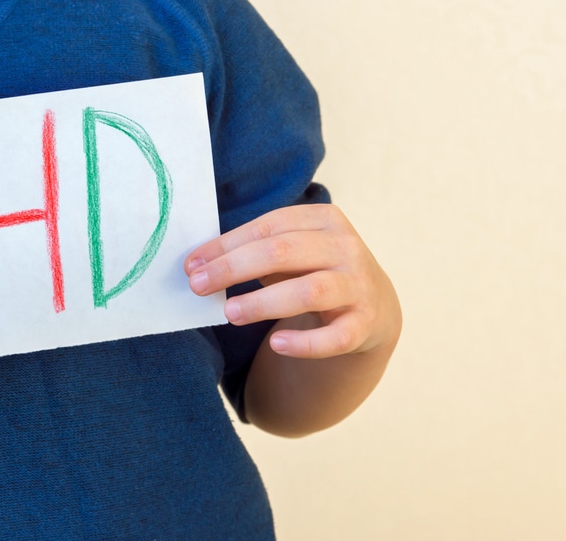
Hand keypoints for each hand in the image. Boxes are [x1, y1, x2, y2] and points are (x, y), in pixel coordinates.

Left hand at [185, 204, 399, 358]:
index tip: (192, 264)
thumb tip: (198, 264)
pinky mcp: (366, 323)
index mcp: (323, 219)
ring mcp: (359, 285)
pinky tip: (276, 344)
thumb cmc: (314, 270)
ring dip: (264, 302)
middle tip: (198, 285)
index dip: (226, 245)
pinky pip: (336, 337)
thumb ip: (253, 251)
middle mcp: (345, 247)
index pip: (267, 227)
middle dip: (234, 268)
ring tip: (229, 313)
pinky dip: (306, 343)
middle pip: (283, 252)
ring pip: (309, 291)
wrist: (373, 306)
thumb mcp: (292, 252)